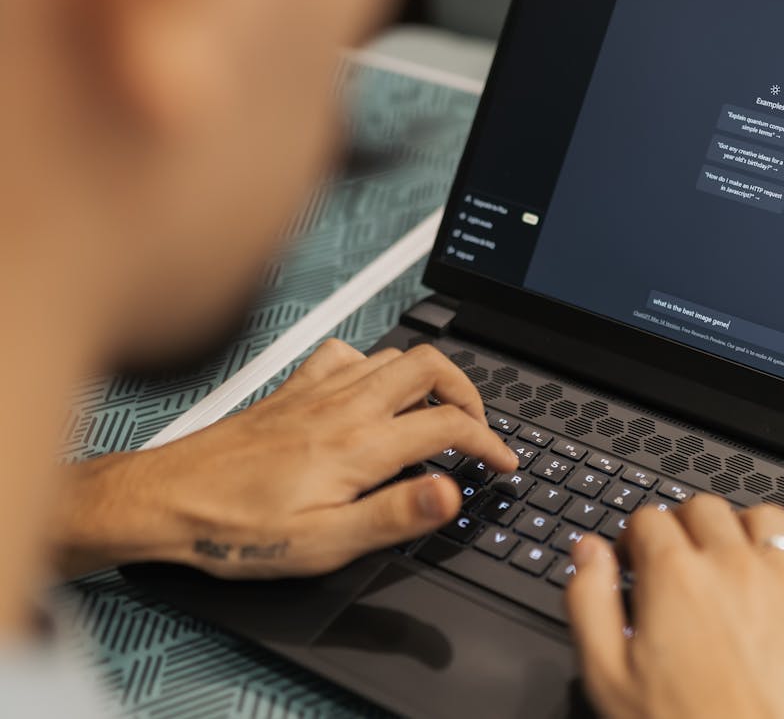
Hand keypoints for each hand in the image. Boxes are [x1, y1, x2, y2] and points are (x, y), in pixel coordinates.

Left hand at [54, 339, 516, 577]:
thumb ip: (394, 515)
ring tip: (436, 412)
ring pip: (394, 356)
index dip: (490, 443)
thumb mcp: (323, 543)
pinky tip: (370, 390)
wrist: (165, 500)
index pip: (449, 426)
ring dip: (428, 378)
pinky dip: (374, 365)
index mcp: (360, 446)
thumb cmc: (236, 528)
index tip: (503, 463)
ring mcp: (318, 390)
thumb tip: (450, 493)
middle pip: (431, 367)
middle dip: (469, 393)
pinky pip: (347, 354)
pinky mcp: (293, 388)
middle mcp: (344, 407)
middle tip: (477, 427)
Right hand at [566, 495, 783, 718]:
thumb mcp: (608, 677)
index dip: (634, 538)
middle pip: (705, 508)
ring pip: (766, 519)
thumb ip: (590, 602)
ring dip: (745, 532)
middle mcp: (733, 565)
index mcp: (675, 576)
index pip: (649, 518)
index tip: (634, 561)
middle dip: (684, 526)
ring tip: (735, 564)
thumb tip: (587, 553)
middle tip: (679, 561)